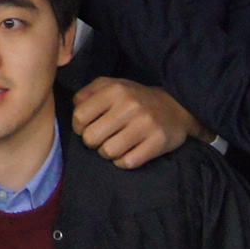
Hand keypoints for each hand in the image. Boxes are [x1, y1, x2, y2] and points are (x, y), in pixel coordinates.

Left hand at [72, 77, 208, 167]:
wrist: (176, 106)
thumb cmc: (134, 98)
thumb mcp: (111, 86)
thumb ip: (87, 94)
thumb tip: (74, 110)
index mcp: (115, 89)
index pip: (79, 117)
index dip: (79, 127)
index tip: (88, 128)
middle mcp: (129, 105)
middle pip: (91, 138)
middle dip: (93, 142)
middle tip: (103, 138)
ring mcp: (145, 124)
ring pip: (108, 152)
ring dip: (108, 153)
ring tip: (116, 145)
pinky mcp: (157, 142)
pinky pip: (127, 162)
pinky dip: (123, 161)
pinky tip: (129, 152)